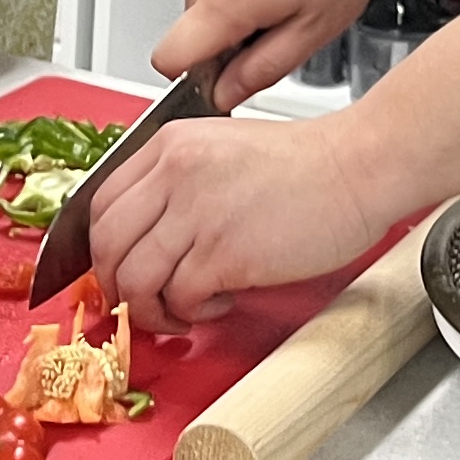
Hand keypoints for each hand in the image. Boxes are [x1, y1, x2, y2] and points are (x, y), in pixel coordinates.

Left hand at [84, 115, 381, 324]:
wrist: (359, 167)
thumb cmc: (306, 165)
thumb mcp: (223, 151)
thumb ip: (179, 184)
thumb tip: (148, 238)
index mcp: (170, 146)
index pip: (100, 202)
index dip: (102, 247)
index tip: (117, 268)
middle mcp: (175, 174)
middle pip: (107, 245)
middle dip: (117, 286)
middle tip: (141, 301)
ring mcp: (196, 214)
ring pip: (135, 279)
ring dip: (151, 309)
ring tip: (182, 311)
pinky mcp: (224, 253)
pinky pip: (180, 298)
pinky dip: (192, 313)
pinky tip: (218, 304)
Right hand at [152, 0, 383, 106]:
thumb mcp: (316, 27)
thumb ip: (263, 68)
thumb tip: (226, 94)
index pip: (168, 62)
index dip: (194, 85)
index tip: (227, 84)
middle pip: (187, 42)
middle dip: (225, 54)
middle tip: (278, 37)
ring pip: (202, 19)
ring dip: (236, 26)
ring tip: (286, 4)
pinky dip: (239, 2)